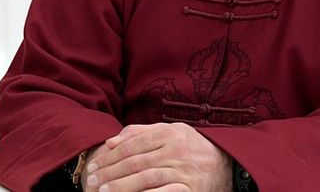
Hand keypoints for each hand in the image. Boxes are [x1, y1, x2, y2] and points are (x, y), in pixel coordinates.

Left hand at [83, 122, 231, 191]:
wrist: (227, 164)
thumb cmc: (191, 147)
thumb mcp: (170, 132)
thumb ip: (140, 133)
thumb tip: (111, 141)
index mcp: (169, 133)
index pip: (132, 145)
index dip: (110, 156)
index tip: (94, 166)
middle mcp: (177, 150)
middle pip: (135, 162)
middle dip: (110, 172)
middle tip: (92, 181)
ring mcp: (184, 170)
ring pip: (145, 178)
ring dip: (121, 186)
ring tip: (104, 191)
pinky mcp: (191, 189)